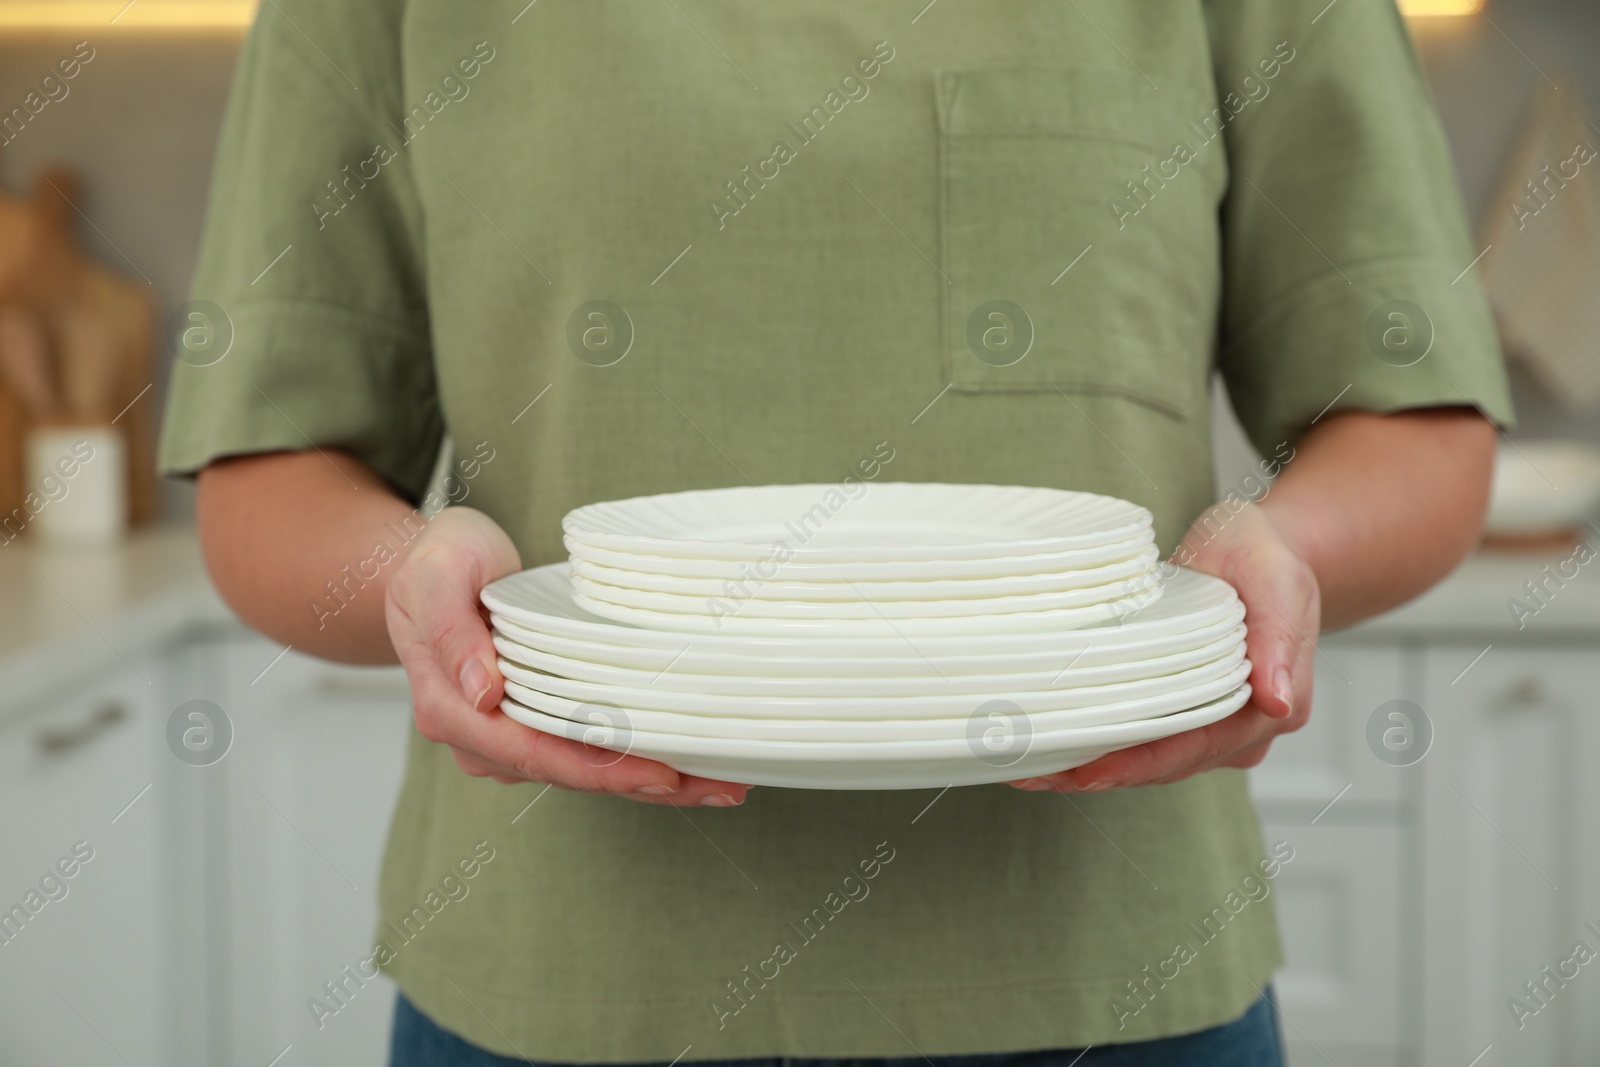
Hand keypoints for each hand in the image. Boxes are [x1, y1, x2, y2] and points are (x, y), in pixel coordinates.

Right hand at [385, 507, 749, 805]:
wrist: (428, 563)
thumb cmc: (436, 563)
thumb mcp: (436, 576)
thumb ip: (453, 632)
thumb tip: (483, 693)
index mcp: (451, 709)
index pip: (538, 754)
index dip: (603, 771)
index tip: (662, 776)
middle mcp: (480, 737)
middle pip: (572, 774)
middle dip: (648, 785)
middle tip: (721, 787)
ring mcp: (506, 736)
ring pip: (585, 770)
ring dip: (652, 777)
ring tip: (721, 780)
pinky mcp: (532, 724)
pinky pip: (587, 749)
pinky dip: (636, 755)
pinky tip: (687, 756)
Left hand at [1010, 501, 1318, 792]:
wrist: (1263, 550)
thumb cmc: (1265, 558)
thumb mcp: (1277, 578)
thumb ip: (1279, 638)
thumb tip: (1277, 701)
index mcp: (1271, 707)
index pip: (1194, 748)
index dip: (1135, 765)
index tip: (1084, 773)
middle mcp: (1242, 730)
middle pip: (1161, 764)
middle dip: (1095, 773)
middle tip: (1031, 771)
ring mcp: (1213, 727)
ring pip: (1147, 759)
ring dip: (1089, 764)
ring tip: (1028, 765)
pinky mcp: (1186, 713)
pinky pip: (1141, 737)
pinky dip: (1099, 743)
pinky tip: (1055, 744)